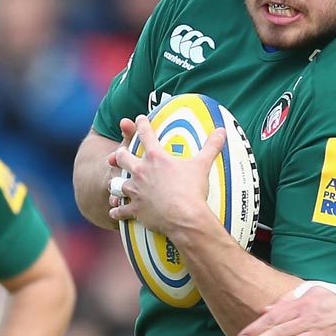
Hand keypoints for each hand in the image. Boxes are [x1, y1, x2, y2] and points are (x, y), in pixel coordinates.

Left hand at [106, 115, 223, 238]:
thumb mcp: (202, 165)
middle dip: (120, 154)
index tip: (139, 119)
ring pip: (118, 184)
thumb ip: (211, 147)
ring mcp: (136, 191)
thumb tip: (222, 131)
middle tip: (119, 153)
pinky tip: (114, 212)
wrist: (184, 217)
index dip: (141, 124)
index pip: (146, 134)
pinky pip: (121, 210)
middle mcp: (141, 171)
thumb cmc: (192, 189)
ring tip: (115, 185)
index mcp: (156, 157)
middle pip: (123, 157)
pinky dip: (117, 212)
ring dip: (117, 184)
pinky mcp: (135, 209)